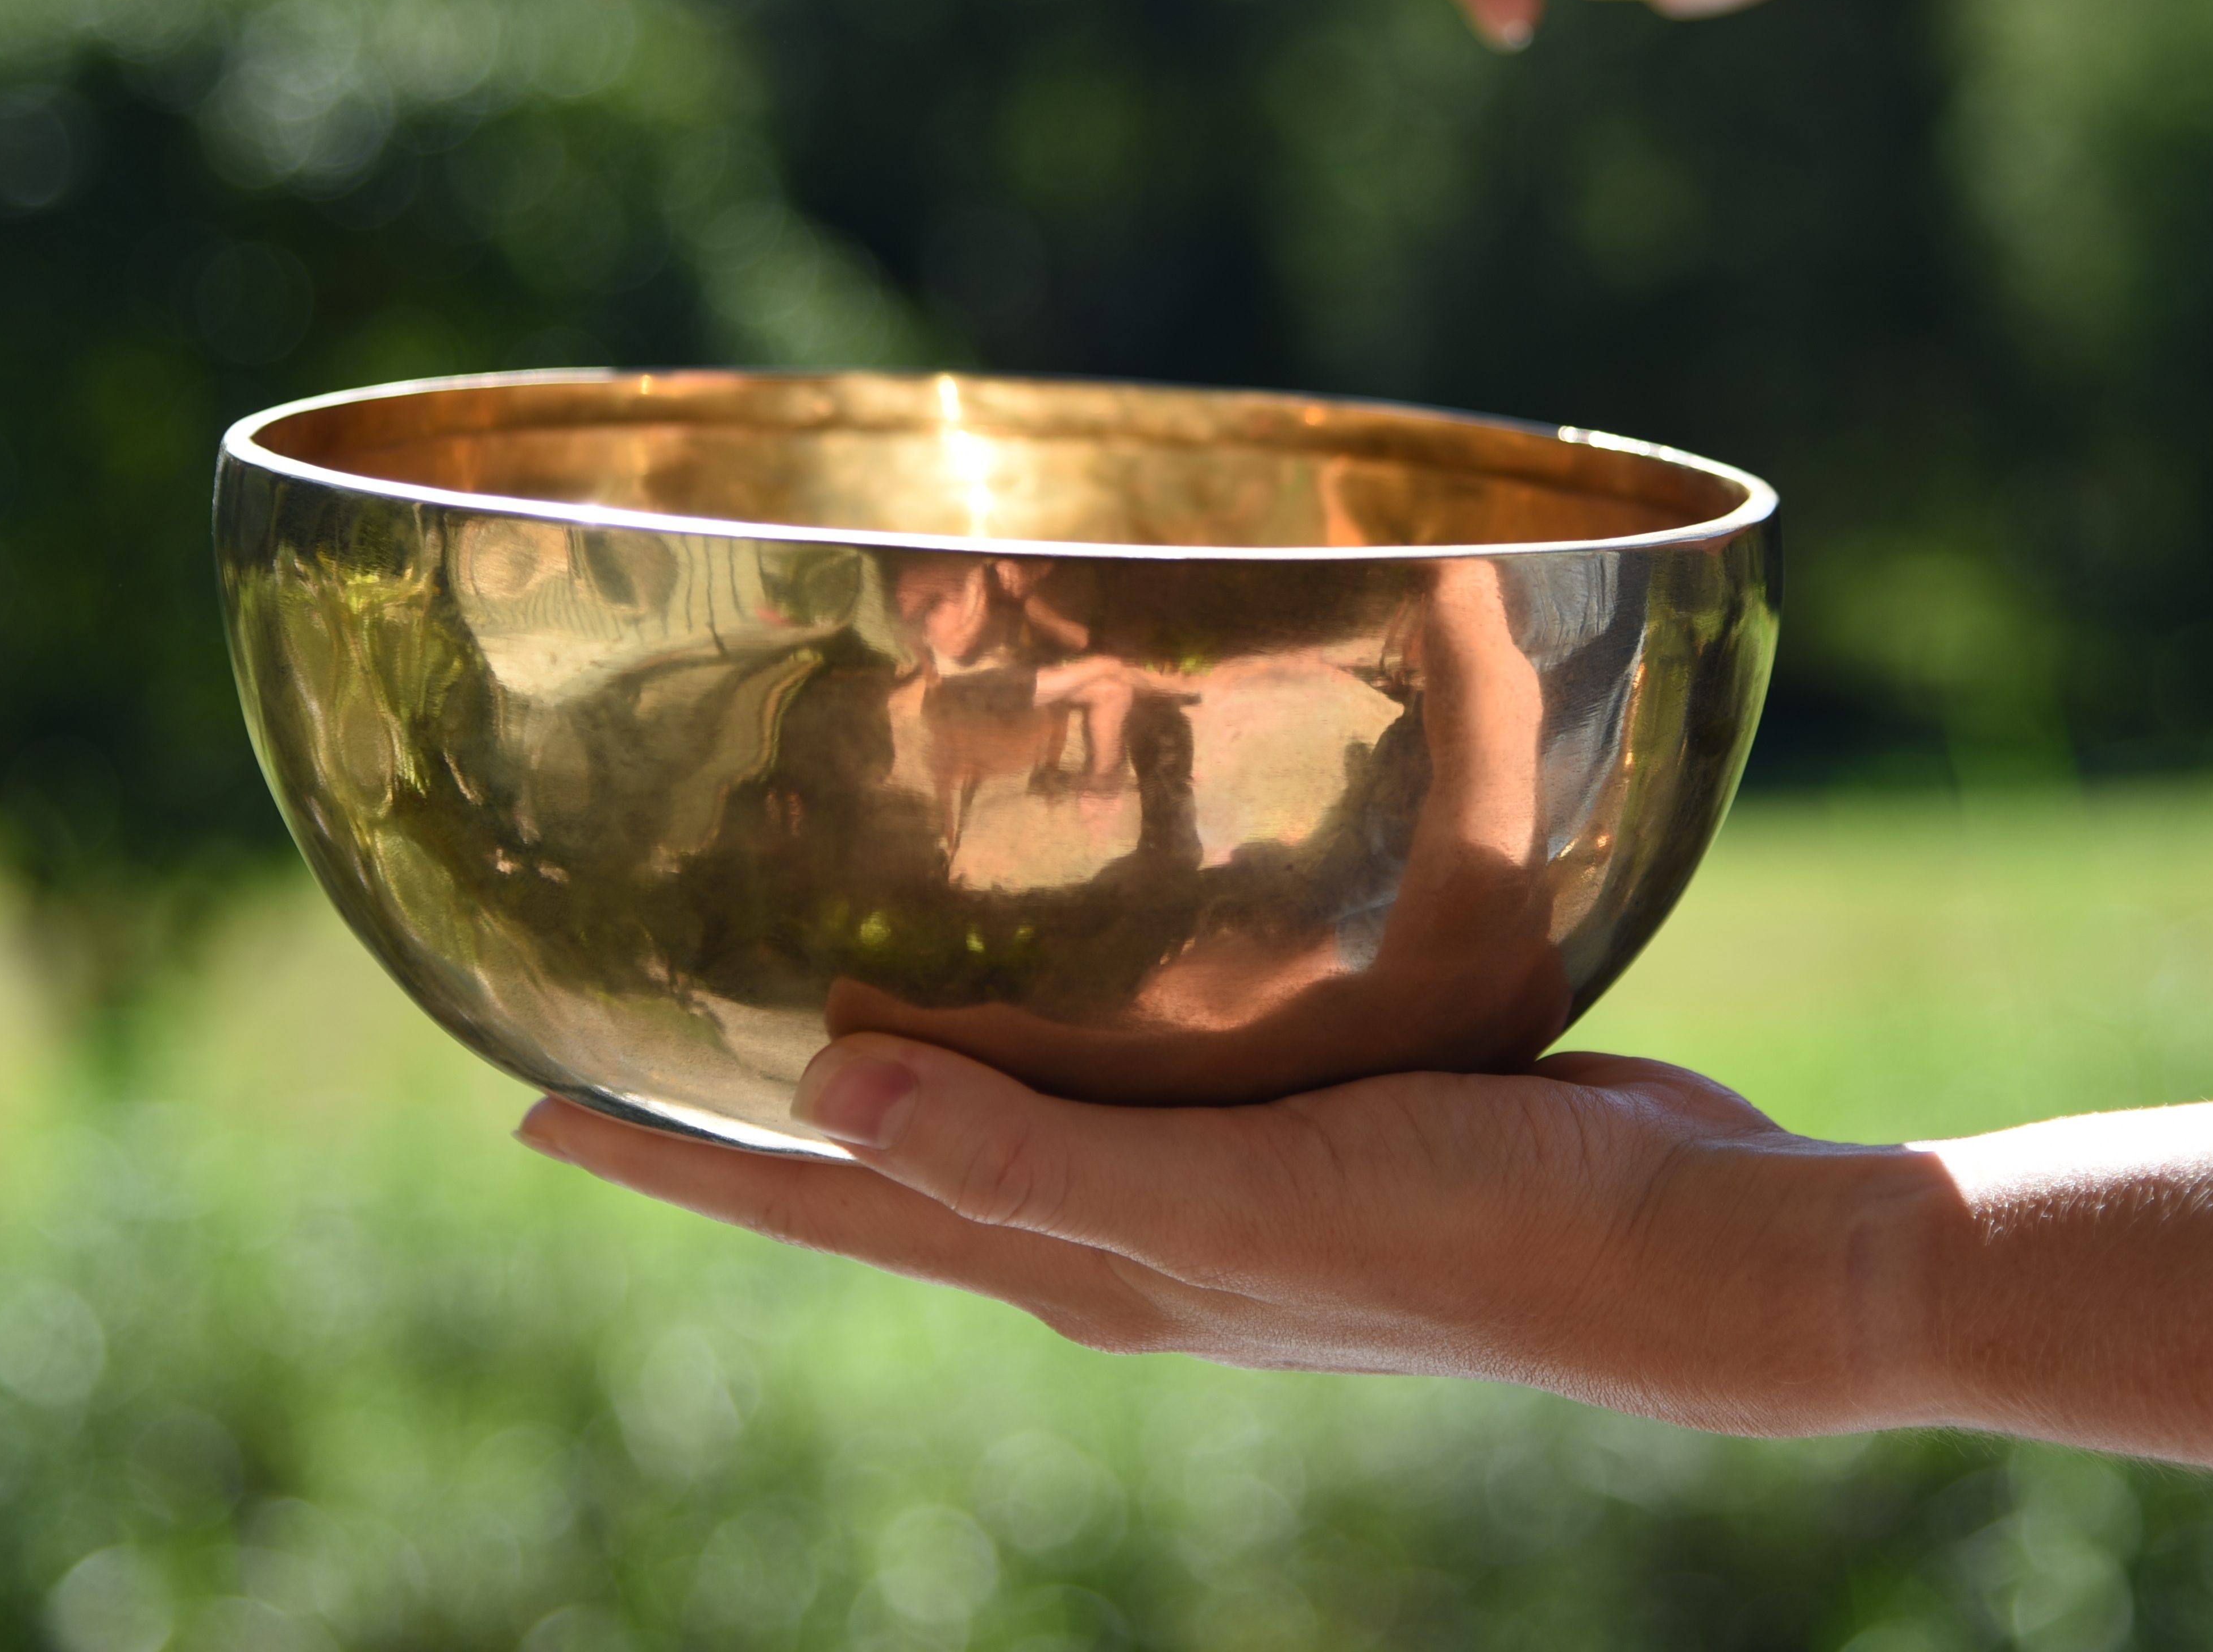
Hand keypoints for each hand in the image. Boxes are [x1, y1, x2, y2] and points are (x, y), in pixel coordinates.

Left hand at [517, 1034, 1930, 1435]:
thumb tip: (820, 1090)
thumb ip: (1037, 1154)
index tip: (525, 1102)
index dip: (668, 1155)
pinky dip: (1054, 1013)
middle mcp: (1119, 1228)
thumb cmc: (1476, 1236)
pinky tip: (1062, 951)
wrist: (1687, 1260)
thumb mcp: (1240, 1204)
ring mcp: (1210, 1180)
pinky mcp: (1300, 1115)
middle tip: (626, 1036)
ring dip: (892, 1056)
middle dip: (746, 1116)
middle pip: (880, 1164)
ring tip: (805, 982)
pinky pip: (1127, 1060)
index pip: (819, 1200)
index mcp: (1079, 1255)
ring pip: (999, 1106)